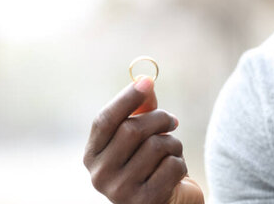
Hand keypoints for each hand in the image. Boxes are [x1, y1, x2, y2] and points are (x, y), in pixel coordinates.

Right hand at [83, 77, 204, 203]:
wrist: (168, 201)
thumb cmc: (151, 164)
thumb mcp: (142, 135)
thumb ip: (141, 109)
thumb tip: (144, 81)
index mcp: (92, 155)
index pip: (105, 120)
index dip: (126, 98)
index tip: (147, 81)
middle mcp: (99, 175)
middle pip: (132, 129)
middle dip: (159, 119)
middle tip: (172, 121)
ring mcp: (120, 191)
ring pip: (155, 146)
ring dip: (173, 143)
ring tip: (172, 152)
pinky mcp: (145, 202)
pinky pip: (171, 165)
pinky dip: (180, 163)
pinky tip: (175, 173)